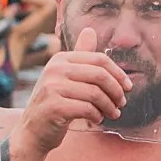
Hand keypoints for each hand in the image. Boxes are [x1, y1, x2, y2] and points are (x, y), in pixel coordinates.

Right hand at [20, 27, 131, 153]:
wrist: (32, 130)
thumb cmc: (54, 103)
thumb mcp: (65, 76)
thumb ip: (79, 56)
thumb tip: (90, 30)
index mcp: (60, 59)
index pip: (98, 59)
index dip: (118, 73)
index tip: (127, 87)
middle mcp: (54, 70)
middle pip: (99, 75)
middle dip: (116, 91)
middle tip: (122, 103)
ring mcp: (51, 88)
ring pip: (95, 93)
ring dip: (109, 106)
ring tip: (113, 114)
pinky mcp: (53, 106)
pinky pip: (87, 109)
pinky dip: (97, 116)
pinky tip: (97, 119)